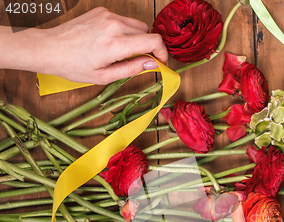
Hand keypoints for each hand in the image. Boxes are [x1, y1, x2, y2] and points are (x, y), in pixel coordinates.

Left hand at [0, 7, 167, 83]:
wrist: (49, 48)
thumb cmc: (74, 66)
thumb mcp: (105, 76)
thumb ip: (132, 69)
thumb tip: (152, 64)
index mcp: (116, 44)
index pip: (153, 41)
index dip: (162, 52)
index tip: (161, 62)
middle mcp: (114, 25)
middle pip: (147, 33)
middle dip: (149, 47)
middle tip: (141, 61)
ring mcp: (107, 15)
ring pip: (137, 26)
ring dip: (137, 39)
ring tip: (124, 52)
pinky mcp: (102, 11)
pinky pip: (123, 20)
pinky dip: (125, 31)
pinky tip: (112, 42)